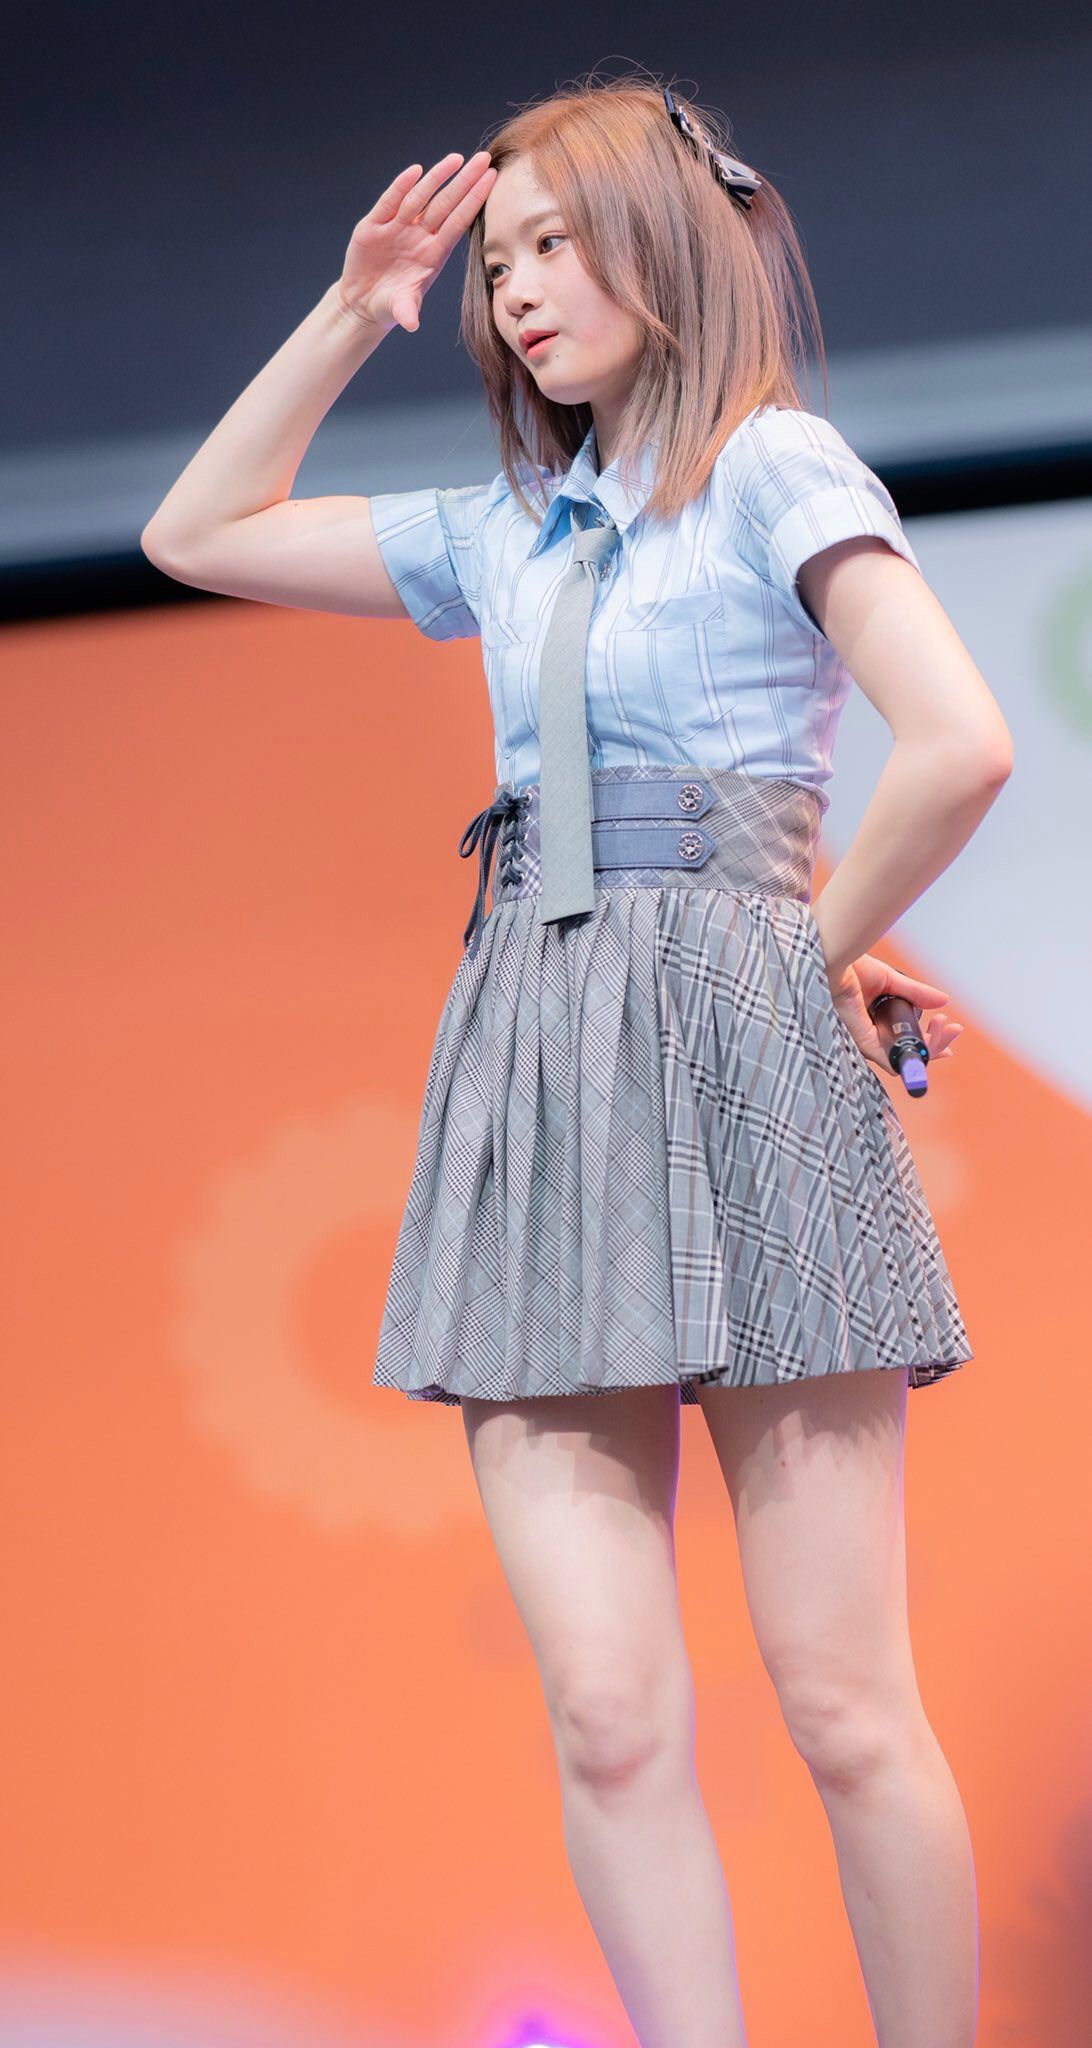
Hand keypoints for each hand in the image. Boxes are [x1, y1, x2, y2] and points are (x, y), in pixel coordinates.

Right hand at [336, 151, 496, 335]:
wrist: (363, 302)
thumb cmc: (390, 305)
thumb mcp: (400, 309)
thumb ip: (406, 311)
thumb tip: (410, 325)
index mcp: (433, 254)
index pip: (458, 222)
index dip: (474, 202)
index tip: (492, 181)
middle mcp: (419, 236)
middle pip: (445, 204)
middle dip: (464, 182)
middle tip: (484, 159)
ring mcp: (397, 228)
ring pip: (421, 198)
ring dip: (437, 178)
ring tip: (456, 159)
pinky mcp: (374, 225)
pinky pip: (390, 202)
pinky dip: (401, 187)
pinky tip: (415, 172)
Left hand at [825, 952, 963, 1075]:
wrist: (834, 958)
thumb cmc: (850, 968)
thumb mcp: (889, 981)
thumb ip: (915, 993)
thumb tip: (944, 1000)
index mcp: (874, 1022)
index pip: (904, 1041)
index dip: (929, 1040)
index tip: (948, 1026)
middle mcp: (870, 1035)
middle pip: (908, 1053)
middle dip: (936, 1044)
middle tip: (952, 1027)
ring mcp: (866, 1041)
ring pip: (904, 1060)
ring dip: (931, 1048)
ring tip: (944, 1026)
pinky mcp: (863, 1042)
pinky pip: (891, 1061)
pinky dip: (914, 1058)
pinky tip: (932, 1041)